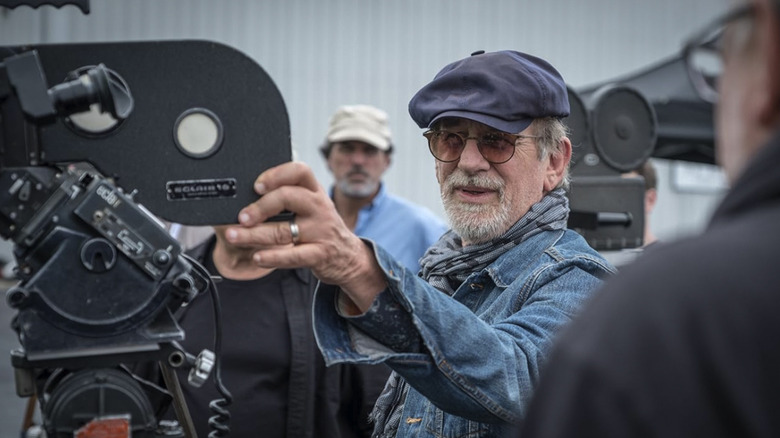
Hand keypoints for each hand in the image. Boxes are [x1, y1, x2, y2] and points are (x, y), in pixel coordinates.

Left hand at [225, 162, 385, 310]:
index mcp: (315, 191)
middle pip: (288, 197)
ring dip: (254, 234)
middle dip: (260, 207)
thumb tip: (247, 198)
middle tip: (241, 217)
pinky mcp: (320, 254)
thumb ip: (288, 197)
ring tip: (234, 236)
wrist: (348, 257)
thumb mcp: (312, 206)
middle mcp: (319, 207)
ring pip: (283, 230)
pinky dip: (272, 257)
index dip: (276, 174)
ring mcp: (321, 231)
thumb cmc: (321, 228)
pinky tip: (257, 257)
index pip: (299, 171)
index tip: (256, 185)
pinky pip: (293, 256)